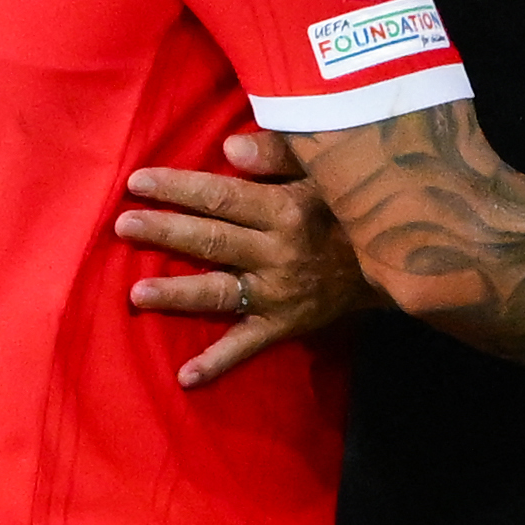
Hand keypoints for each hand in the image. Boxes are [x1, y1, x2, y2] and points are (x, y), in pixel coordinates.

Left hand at [115, 131, 375, 387]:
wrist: (403, 261)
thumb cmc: (353, 205)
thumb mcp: (326, 169)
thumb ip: (279, 152)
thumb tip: (228, 147)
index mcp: (286, 209)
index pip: (220, 196)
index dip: (177, 188)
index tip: (137, 182)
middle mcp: (278, 252)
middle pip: (210, 241)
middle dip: (163, 232)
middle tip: (121, 226)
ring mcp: (280, 293)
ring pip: (220, 292)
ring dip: (176, 295)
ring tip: (135, 294)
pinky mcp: (285, 325)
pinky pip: (248, 346)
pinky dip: (218, 363)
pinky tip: (185, 377)